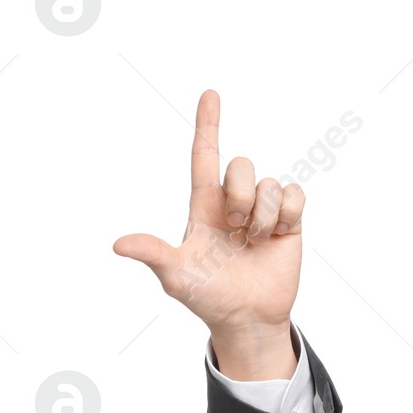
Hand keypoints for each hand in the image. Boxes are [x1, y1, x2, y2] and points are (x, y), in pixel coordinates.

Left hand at [112, 89, 303, 377]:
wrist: (247, 318)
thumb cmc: (207, 297)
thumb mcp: (176, 276)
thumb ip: (152, 253)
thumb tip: (118, 245)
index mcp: (204, 207)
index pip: (204, 157)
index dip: (208, 126)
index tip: (210, 94)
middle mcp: (233, 202)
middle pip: (241, 164)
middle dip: (239, 194)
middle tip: (233, 230)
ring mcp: (261, 210)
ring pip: (269, 183)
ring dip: (261, 217)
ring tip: (253, 243)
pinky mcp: (288, 220)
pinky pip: (294, 195)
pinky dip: (285, 216)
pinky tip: (276, 238)